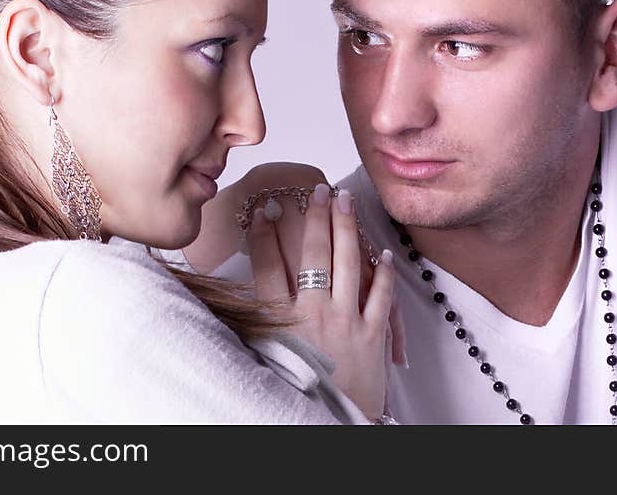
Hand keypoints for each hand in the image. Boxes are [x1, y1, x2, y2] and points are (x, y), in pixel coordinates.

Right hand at [247, 183, 395, 420]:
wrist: (329, 427)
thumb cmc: (292, 394)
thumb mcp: (260, 359)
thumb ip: (251, 324)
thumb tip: (234, 293)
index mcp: (281, 322)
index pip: (268, 267)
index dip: (264, 236)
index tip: (264, 209)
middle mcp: (314, 315)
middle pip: (314, 255)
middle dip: (315, 217)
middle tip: (317, 189)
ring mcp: (346, 322)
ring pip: (347, 263)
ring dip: (346, 227)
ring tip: (344, 199)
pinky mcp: (372, 335)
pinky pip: (381, 295)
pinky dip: (382, 271)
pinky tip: (381, 250)